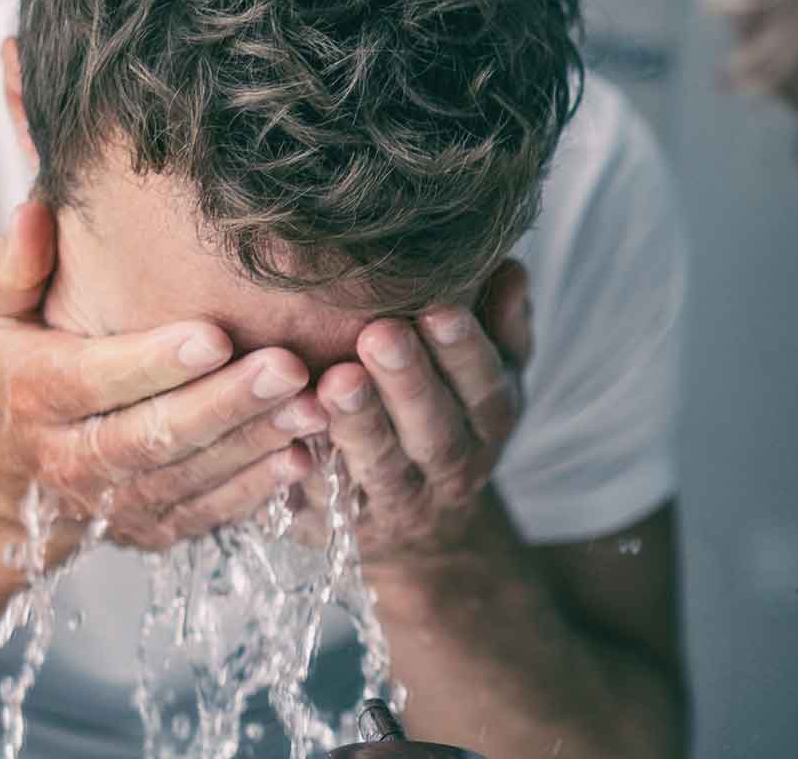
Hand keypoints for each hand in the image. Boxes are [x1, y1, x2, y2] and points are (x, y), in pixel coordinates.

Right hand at [0, 201, 325, 551]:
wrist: (20, 466)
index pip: (95, 380)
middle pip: (153, 435)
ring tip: (313, 407)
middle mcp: (69, 458)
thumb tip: (35, 213)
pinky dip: (257, 489)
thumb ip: (13, 265)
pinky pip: (209, 512)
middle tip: (287, 367)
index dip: (155, 362)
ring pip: (190, 476)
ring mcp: (115, 501)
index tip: (215, 335)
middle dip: (226, 401)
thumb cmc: (25, 358)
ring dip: (255, 443)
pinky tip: (303, 457)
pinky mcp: (153, 528)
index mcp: (32, 394)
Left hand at [294, 260, 533, 569]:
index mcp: (488, 424)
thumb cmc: (450, 418)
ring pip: (381, 469)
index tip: (439, 308)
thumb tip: (510, 268)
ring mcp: (397, 504)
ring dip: (360, 425)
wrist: (420, 529)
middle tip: (379, 335)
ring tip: (335, 381)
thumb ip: (502, 326)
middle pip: (435, 431)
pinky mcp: (342, 529)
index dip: (465, 352)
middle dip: (409, 383)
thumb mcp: (489, 376)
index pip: (484, 389)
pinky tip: (287, 436)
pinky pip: (324, 504)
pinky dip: (306, 475)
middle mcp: (451, 470)